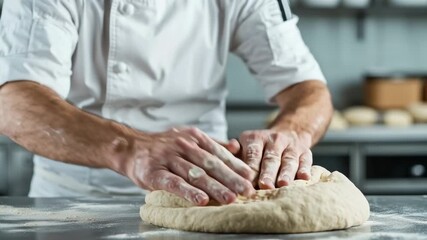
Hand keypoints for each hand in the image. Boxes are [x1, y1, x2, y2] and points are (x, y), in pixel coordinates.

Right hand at [122, 127, 255, 205]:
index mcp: (194, 138)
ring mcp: (168, 158)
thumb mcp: (188, 138)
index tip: (250, 176)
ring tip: (230, 198)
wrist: (131, 148)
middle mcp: (183, 146)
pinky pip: (174, 183)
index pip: (219, 153)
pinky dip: (188, 192)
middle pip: (211, 164)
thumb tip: (236, 145)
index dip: (235, 165)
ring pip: (195, 174)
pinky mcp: (155, 173)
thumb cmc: (163, 147)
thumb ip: (212, 143)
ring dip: (214, 187)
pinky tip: (201, 200)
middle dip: (231, 178)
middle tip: (247, 190)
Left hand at [224, 130, 312, 188]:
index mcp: (256, 138)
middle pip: (271, 158)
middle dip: (268, 173)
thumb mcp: (245, 143)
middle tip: (264, 185)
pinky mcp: (305, 153)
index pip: (253, 154)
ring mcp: (291, 146)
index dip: (251, 169)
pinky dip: (305, 169)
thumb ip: (236, 149)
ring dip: (286, 173)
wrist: (288, 132)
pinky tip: (304, 177)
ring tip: (283, 184)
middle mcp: (274, 140)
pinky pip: (306, 161)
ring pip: (289, 160)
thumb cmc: (260, 147)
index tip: (248, 182)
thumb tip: (230, 146)